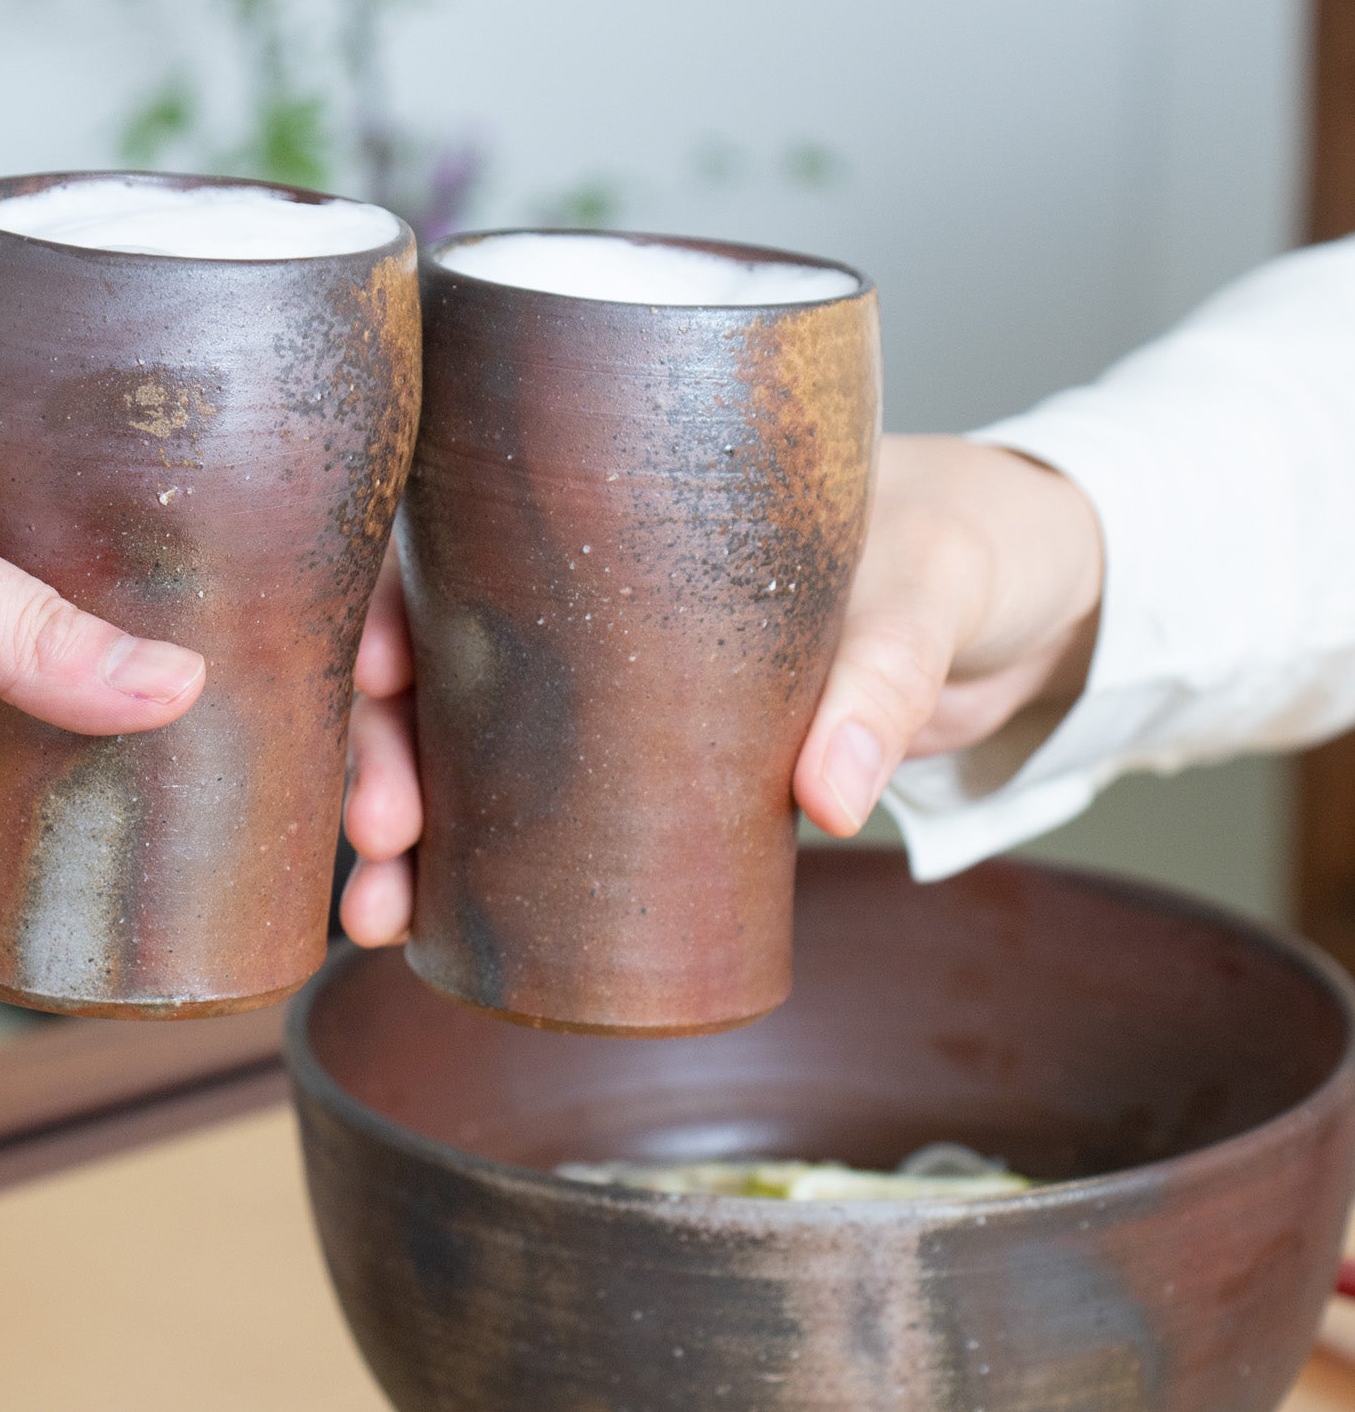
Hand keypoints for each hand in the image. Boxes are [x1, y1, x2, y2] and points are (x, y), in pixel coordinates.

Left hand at [0, 376, 205, 1019]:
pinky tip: (112, 805)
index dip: (100, 455)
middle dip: (116, 593)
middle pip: (30, 569)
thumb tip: (164, 686)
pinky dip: (35, 809)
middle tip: (231, 606)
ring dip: (85, 704)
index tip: (210, 479)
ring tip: (202, 705)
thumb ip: (9, 613)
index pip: (10, 432)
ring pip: (15, 684)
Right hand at [339, 435, 1103, 946]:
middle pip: (441, 648)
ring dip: (414, 820)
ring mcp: (626, 670)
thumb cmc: (969, 530)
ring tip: (383, 911)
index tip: (373, 670)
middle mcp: (600, 580)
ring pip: (473, 734)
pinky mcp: (670, 751)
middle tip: (382, 832)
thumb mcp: (929, 576)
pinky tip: (437, 921)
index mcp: (629, 490)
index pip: (463, 524)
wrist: (1038, 592)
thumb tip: (824, 796)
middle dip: (384, 741)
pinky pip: (557, 799)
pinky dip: (490, 862)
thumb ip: (885, 670)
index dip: (390, 593)